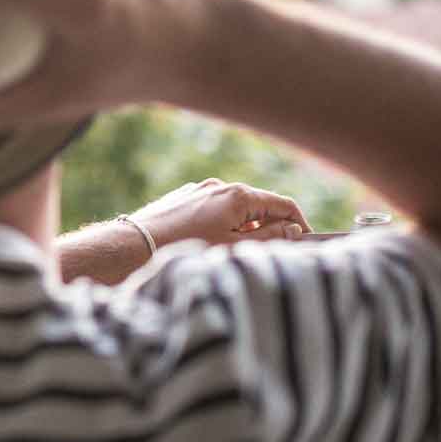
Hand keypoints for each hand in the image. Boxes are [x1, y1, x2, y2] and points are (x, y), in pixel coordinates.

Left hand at [130, 178, 309, 247]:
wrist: (134, 245)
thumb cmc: (186, 248)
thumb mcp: (234, 247)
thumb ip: (271, 237)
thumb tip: (294, 229)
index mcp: (240, 195)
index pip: (284, 204)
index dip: (300, 224)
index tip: (306, 242)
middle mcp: (221, 187)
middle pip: (260, 207)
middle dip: (272, 229)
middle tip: (274, 254)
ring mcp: (200, 191)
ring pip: (236, 210)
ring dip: (245, 229)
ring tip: (237, 254)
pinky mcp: (183, 199)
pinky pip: (213, 211)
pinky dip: (222, 225)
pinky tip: (210, 245)